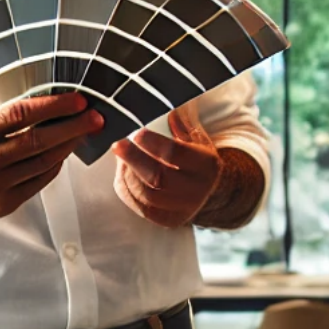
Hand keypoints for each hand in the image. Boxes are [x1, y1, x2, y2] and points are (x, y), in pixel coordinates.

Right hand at [0, 93, 102, 225]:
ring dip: (68, 145)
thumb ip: (1, 119)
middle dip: (73, 127)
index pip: (19, 114)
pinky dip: (55, 165)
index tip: (77, 100)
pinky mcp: (3, 205)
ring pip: (43, 162)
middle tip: (94, 117)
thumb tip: (46, 106)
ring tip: (83, 132)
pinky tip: (63, 153)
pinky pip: (39, 182)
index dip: (53, 106)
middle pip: (38, 141)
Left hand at [112, 108, 224, 228]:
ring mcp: (182, 208)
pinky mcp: (168, 220)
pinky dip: (127, 191)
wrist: (210, 191)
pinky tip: (123, 175)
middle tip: (117, 145)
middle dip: (134, 160)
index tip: (137, 132)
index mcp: (205, 165)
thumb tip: (166, 108)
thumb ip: (181, 124)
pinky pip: (142, 208)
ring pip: (147, 195)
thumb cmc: (198, 160)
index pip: (176, 154)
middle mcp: (196, 189)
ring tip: (120, 159)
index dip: (153, 143)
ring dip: (128, 175)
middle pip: (159, 177)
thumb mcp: (197, 138)